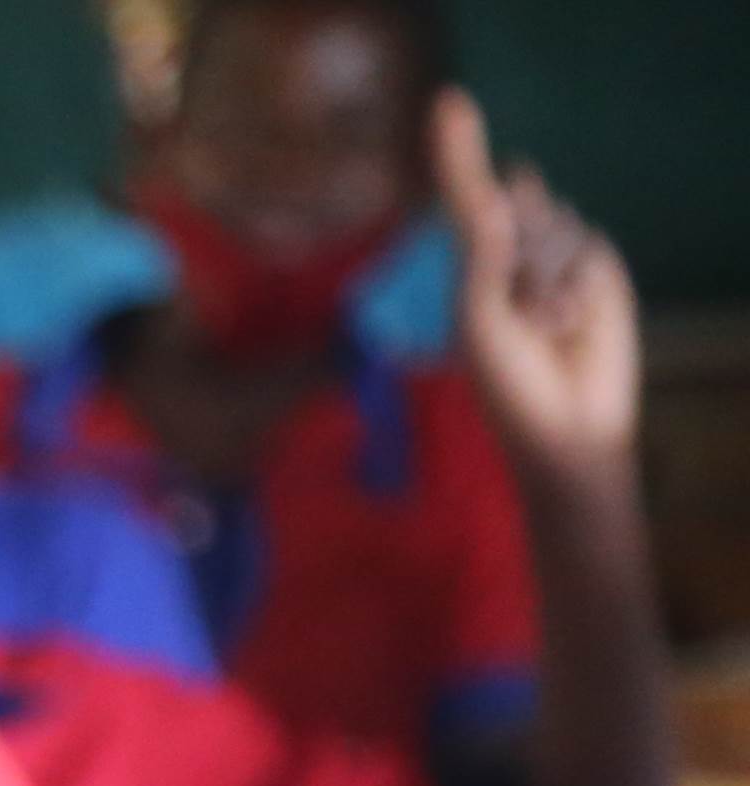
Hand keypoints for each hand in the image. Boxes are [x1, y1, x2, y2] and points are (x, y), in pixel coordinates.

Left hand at [436, 86, 640, 483]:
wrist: (566, 425)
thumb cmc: (509, 388)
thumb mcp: (481, 324)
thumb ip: (485, 259)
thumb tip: (503, 196)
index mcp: (470, 269)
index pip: (464, 198)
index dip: (458, 150)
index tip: (450, 100)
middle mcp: (512, 256)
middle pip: (512, 207)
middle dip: (513, 249)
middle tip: (518, 315)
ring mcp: (556, 260)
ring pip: (550, 226)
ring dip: (543, 282)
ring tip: (543, 328)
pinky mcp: (594, 268)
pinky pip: (581, 247)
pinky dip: (570, 288)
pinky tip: (568, 325)